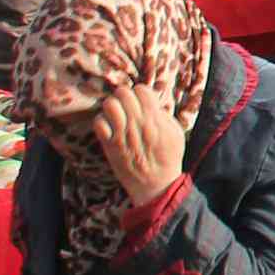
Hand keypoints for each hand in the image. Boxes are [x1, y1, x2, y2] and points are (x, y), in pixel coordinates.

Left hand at [93, 80, 187, 207]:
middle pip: (123, 93)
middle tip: (127, 106)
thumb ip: (164, 115)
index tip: (141, 102)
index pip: (141, 90)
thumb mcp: (176, 133)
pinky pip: (98, 123)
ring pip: (109, 105)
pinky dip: (102, 121)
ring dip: (112, 106)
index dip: (140, 93)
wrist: (156, 185)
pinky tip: (109, 127)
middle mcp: (138, 124)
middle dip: (124, 96)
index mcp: (155, 119)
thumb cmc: (168, 158)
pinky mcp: (110, 146)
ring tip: (117, 114)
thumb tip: (151, 102)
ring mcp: (122, 134)